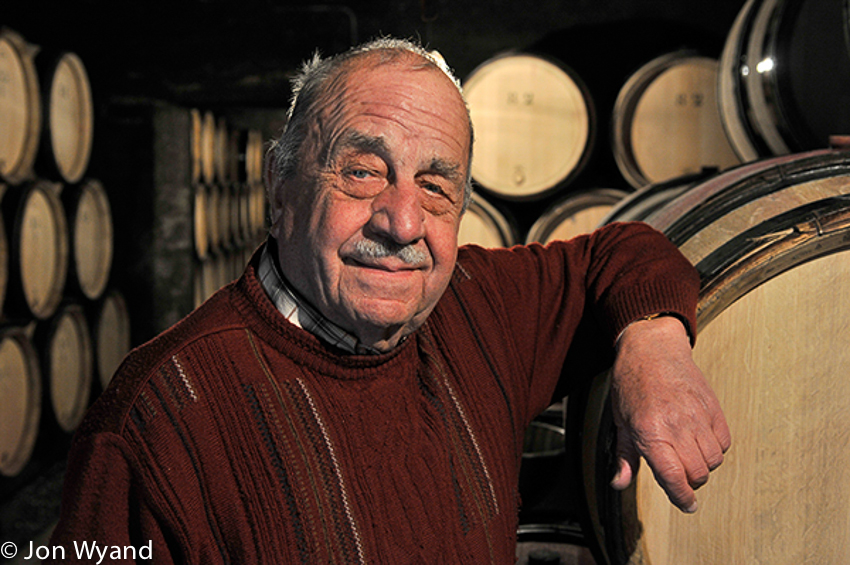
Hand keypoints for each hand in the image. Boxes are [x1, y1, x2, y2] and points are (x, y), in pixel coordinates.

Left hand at [609, 315, 730, 512]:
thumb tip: (620, 483)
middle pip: (697, 474)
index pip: (674, 476)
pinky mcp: (713, 407)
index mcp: (650, 432)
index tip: (686, 505)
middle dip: (689, 481)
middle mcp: (676, 426)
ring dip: (702, 465)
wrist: (652, 347)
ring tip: (686, 452)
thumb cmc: (632, 382)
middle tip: (677, 473)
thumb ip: (624, 456)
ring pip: (713, 460)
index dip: (681, 497)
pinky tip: (699, 438)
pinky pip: (724, 441)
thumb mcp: (620, 421)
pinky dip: (715, 447)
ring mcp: (698, 416)